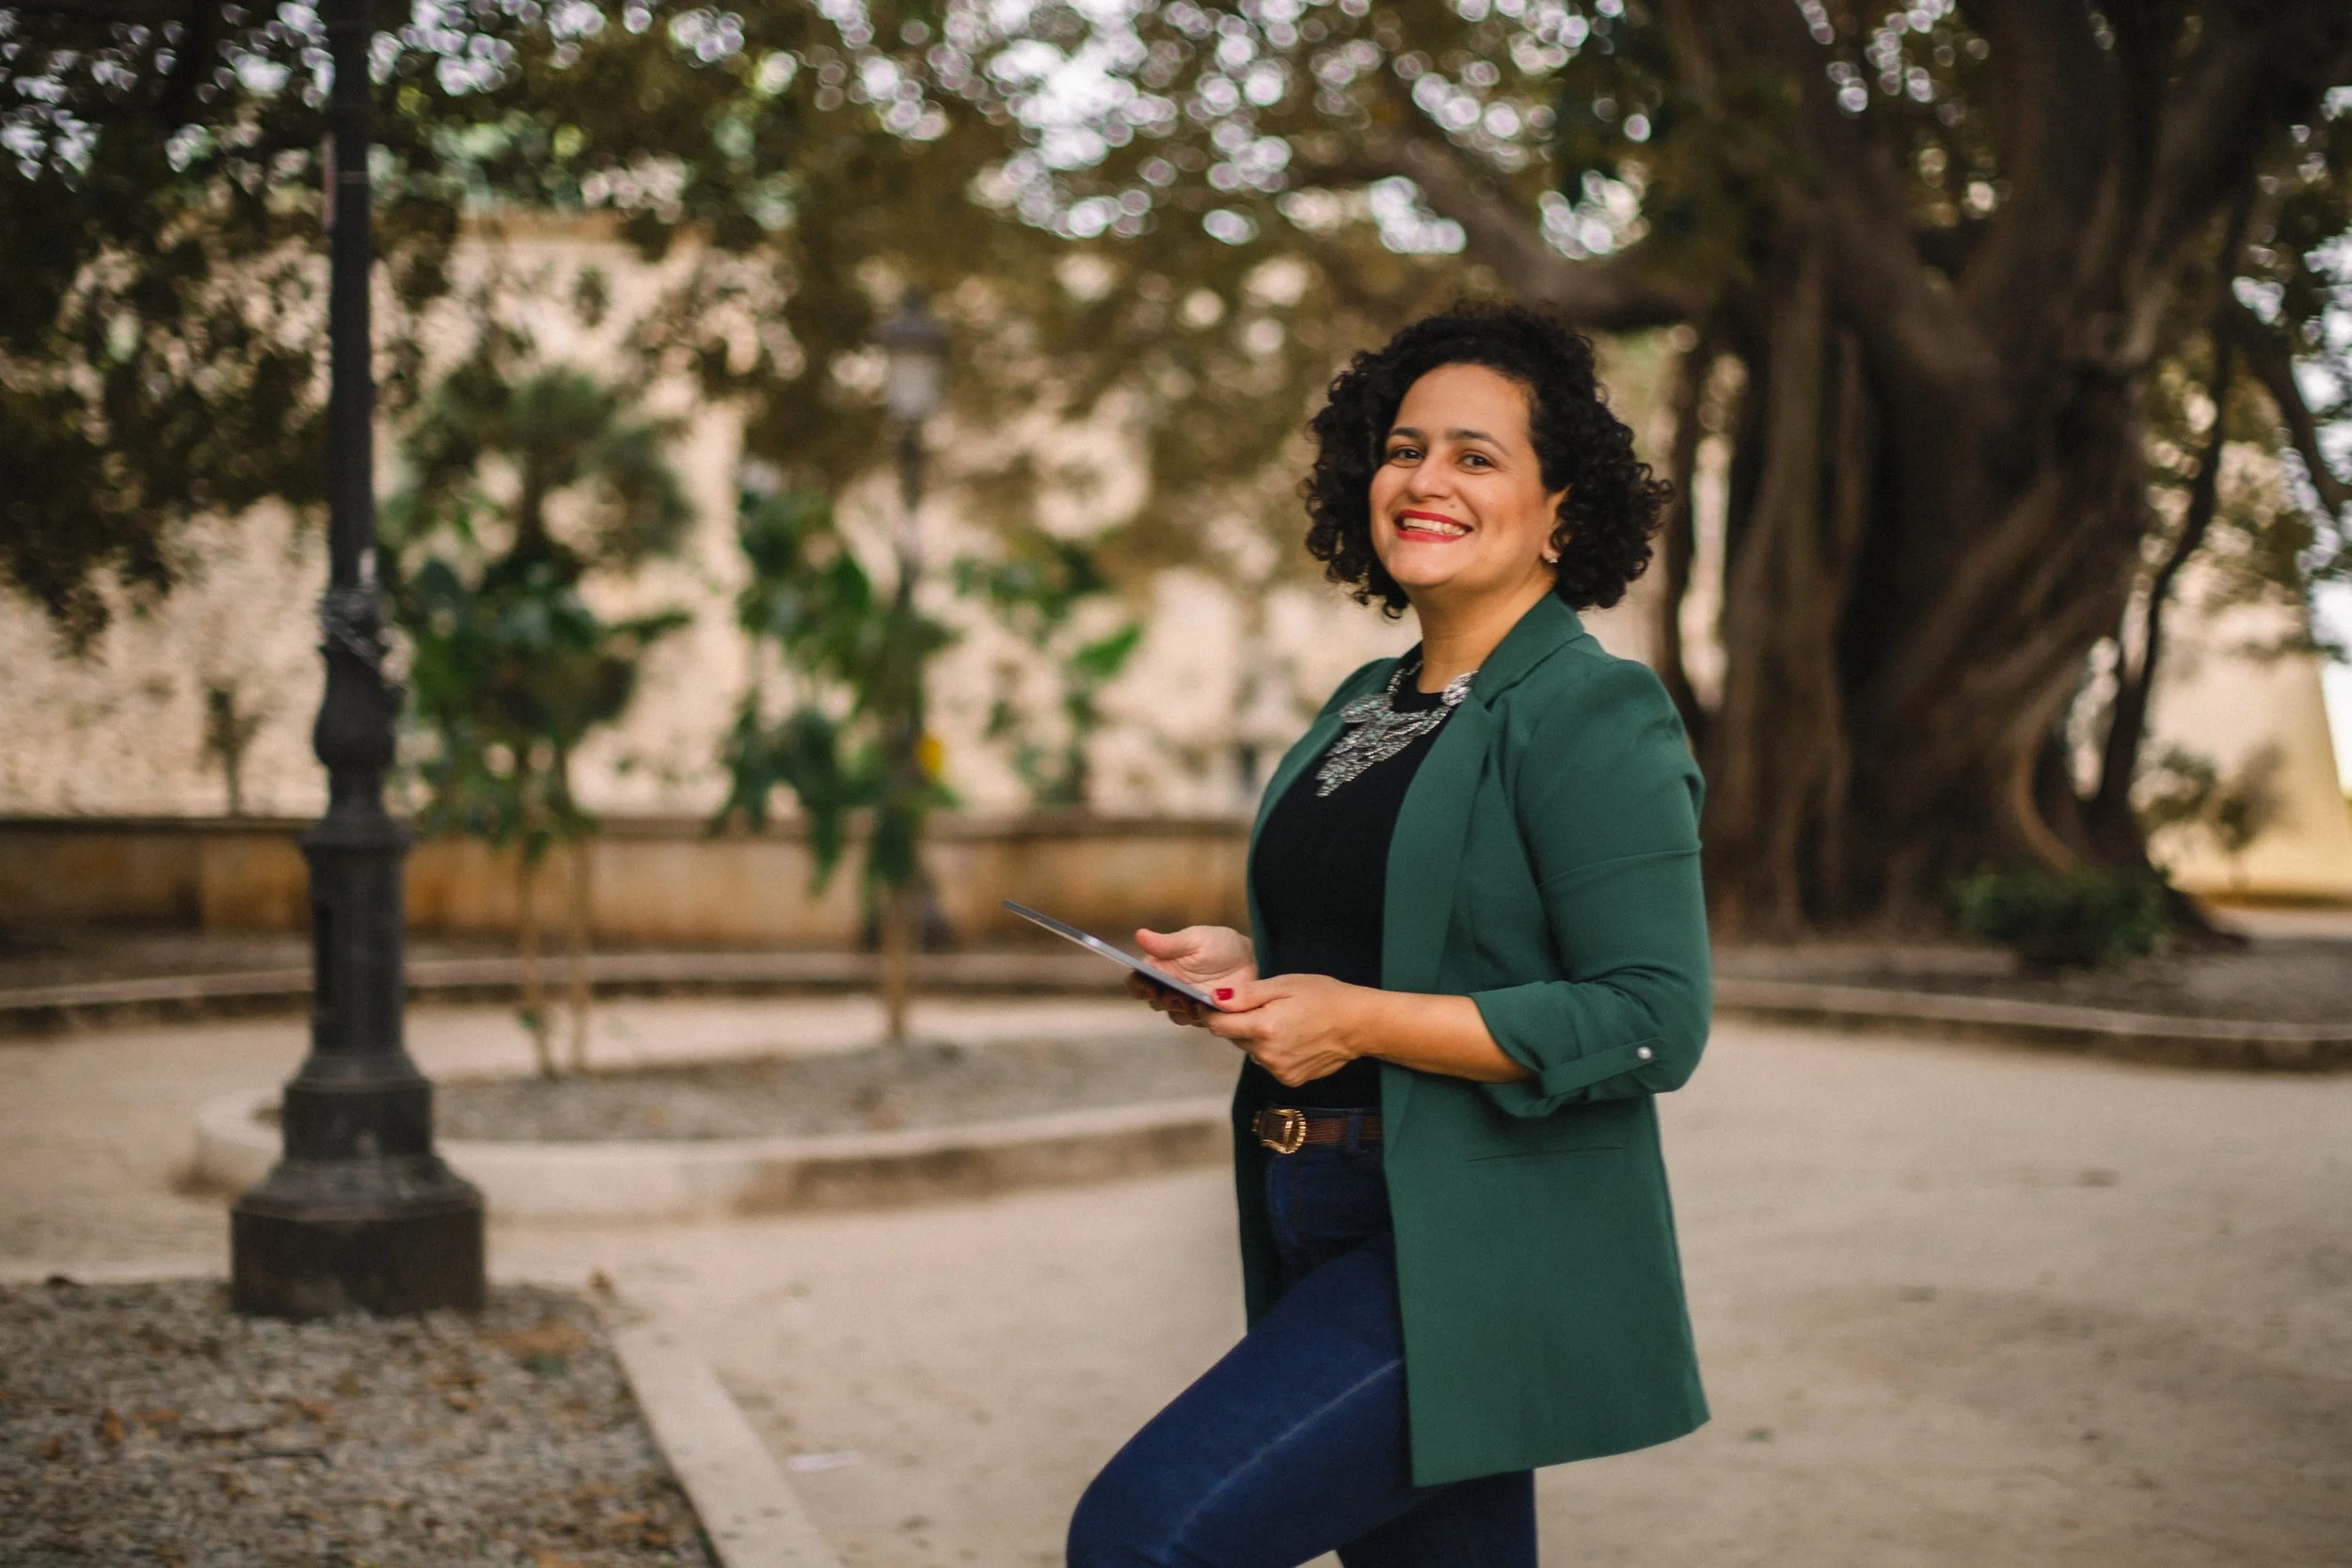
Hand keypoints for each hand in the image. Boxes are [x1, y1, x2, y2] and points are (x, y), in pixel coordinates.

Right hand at [1123, 925, 1256, 1029]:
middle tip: (1178, 993)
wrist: (1248, 959)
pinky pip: (1194, 1021)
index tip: (1149, 987)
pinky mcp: (1202, 1014)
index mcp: (1160, 966)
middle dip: (1163, 999)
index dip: (1137, 986)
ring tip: (1197, 999)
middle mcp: (1168, 986)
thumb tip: (1139, 935)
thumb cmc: (1219, 943)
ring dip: (1182, 1008)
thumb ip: (1168, 943)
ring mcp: (1185, 1002)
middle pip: (1153, 1001)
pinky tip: (1210, 1006)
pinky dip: (1199, 1016)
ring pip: (1173, 1013)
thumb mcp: (1195, 939)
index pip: (1137, 980)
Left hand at [1202, 973, 1372, 1086]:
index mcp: (1263, 1028)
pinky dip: (1273, 1051)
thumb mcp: (1284, 985)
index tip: (1217, 1004)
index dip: (1213, 1013)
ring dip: (1257, 1038)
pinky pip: (1268, 1063)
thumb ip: (1246, 995)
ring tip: (1284, 1022)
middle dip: (1240, 1023)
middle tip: (1264, 1007)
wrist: (1359, 1024)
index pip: (1218, 1026)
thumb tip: (1215, 999)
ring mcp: (1278, 1070)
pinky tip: (1294, 1038)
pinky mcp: (1290, 1080)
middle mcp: (1266, 1055)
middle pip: (1234, 1038)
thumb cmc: (1324, 997)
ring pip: (1251, 1051)